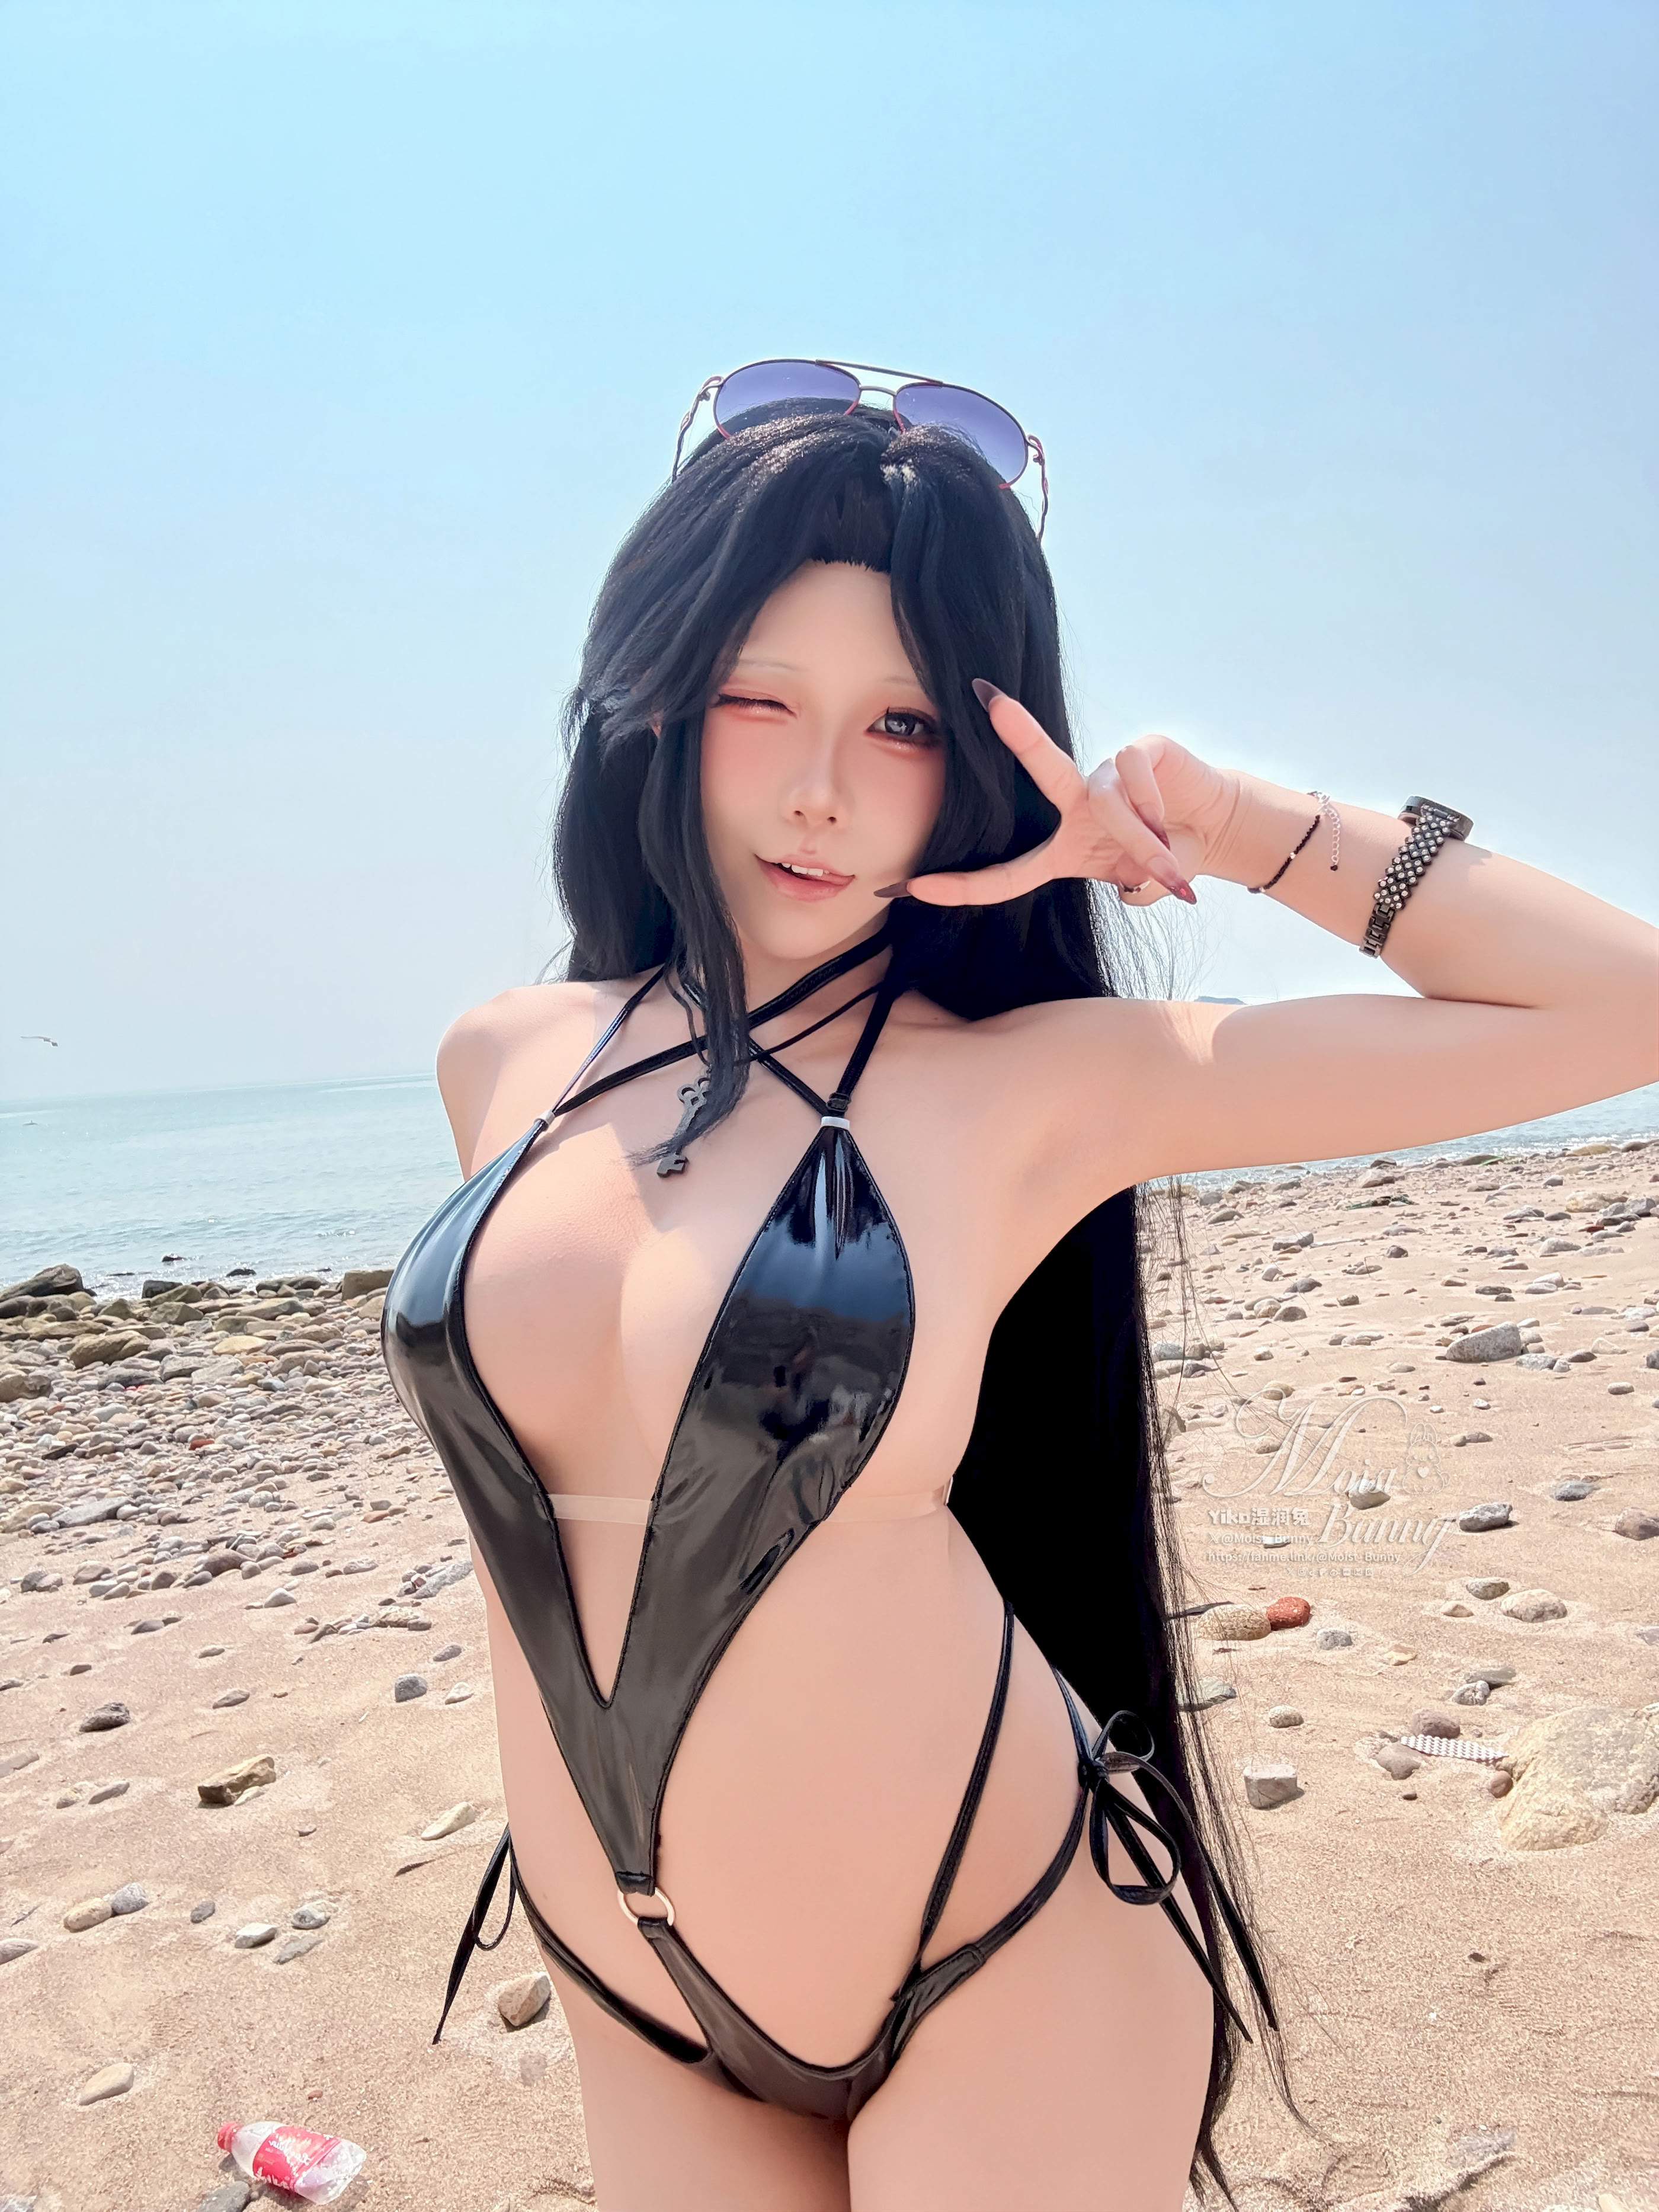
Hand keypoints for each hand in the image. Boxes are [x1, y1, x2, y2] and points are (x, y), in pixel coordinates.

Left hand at [889, 683, 1232, 907]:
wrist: (1214, 830)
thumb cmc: (1168, 855)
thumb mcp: (1143, 882)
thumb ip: (1135, 886)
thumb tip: (1135, 881)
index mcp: (1062, 845)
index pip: (1007, 872)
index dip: (964, 886)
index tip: (915, 889)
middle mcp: (1077, 801)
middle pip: (1043, 768)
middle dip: (1020, 733)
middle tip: (993, 702)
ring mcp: (1107, 772)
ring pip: (1106, 800)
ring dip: (1139, 838)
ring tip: (1167, 861)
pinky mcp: (1142, 750)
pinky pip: (1135, 779)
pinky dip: (1154, 807)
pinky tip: (1170, 818)